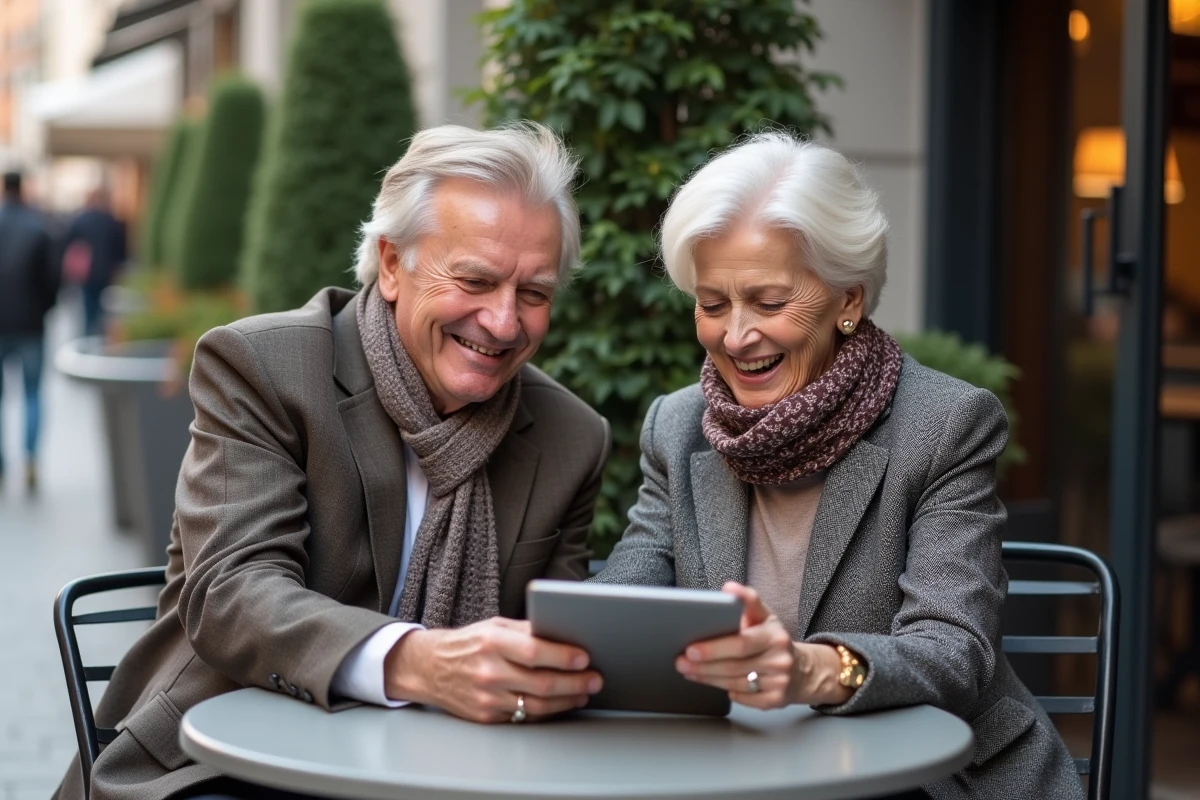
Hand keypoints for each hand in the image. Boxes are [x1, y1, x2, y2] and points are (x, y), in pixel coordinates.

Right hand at [384, 617, 602, 722]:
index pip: (536, 651)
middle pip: (542, 682)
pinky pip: (524, 716)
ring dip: (566, 700)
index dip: (564, 656)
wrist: (428, 668)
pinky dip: (546, 711)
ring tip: (582, 693)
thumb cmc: (467, 644)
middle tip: (594, 679)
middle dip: (575, 682)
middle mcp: (489, 670)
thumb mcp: (494, 625)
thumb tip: (562, 633)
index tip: (585, 658)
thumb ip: (526, 630)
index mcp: (492, 641)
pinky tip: (560, 704)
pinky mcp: (486, 716)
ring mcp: (487, 697)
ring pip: (537, 704)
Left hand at [675, 582, 852, 708]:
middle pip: (734, 666)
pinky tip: (714, 683)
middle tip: (681, 662)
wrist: (802, 670)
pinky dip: (728, 691)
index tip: (691, 649)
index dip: (714, 647)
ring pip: (735, 683)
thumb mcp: (764, 616)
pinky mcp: (776, 700)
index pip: (741, 643)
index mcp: (774, 635)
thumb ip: (747, 600)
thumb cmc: (773, 639)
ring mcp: (779, 682)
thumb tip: (728, 588)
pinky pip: (744, 698)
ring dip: (708, 678)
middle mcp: (779, 659)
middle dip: (704, 666)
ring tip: (689, 671)